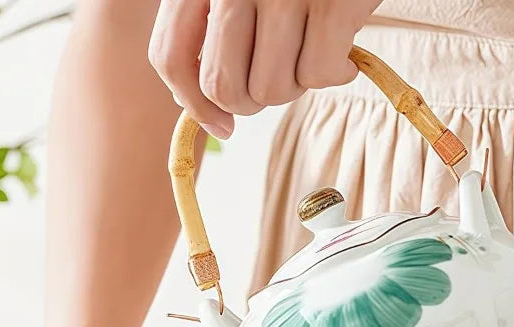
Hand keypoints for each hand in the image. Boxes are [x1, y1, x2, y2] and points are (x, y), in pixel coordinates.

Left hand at [148, 0, 378, 138]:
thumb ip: (210, 28)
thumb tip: (193, 101)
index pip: (171, 56)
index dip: (193, 105)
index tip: (219, 126)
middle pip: (221, 86)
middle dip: (249, 103)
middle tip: (274, 84)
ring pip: (270, 90)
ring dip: (293, 87)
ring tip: (309, 54)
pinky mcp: (330, 2)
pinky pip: (316, 75)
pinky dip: (333, 74)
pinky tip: (342, 52)